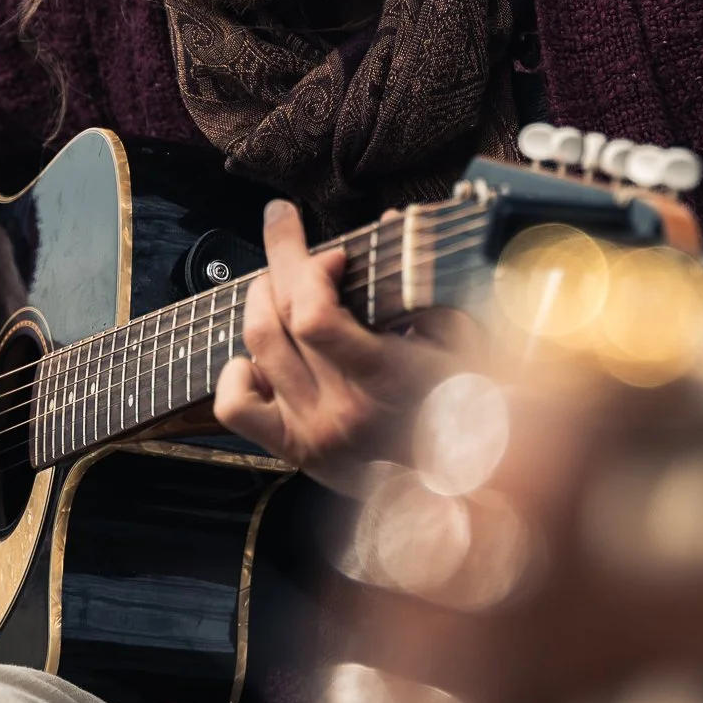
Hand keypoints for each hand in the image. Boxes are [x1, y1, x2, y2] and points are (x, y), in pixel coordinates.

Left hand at [214, 199, 437, 486]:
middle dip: (280, 257)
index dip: (311, 270)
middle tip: (285, 227)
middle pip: (279, 318)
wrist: (463, 479)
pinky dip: (237, 371)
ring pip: (255, 348)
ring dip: (258, 300)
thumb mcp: (461, 338)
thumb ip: (421, 282)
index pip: (313, 316)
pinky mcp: (294, 449)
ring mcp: (312, 432)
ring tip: (277, 281)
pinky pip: (235, 406)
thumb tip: (384, 224)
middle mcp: (340, 409)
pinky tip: (261, 355)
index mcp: (383, 379)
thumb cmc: (467, 401)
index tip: (334, 254)